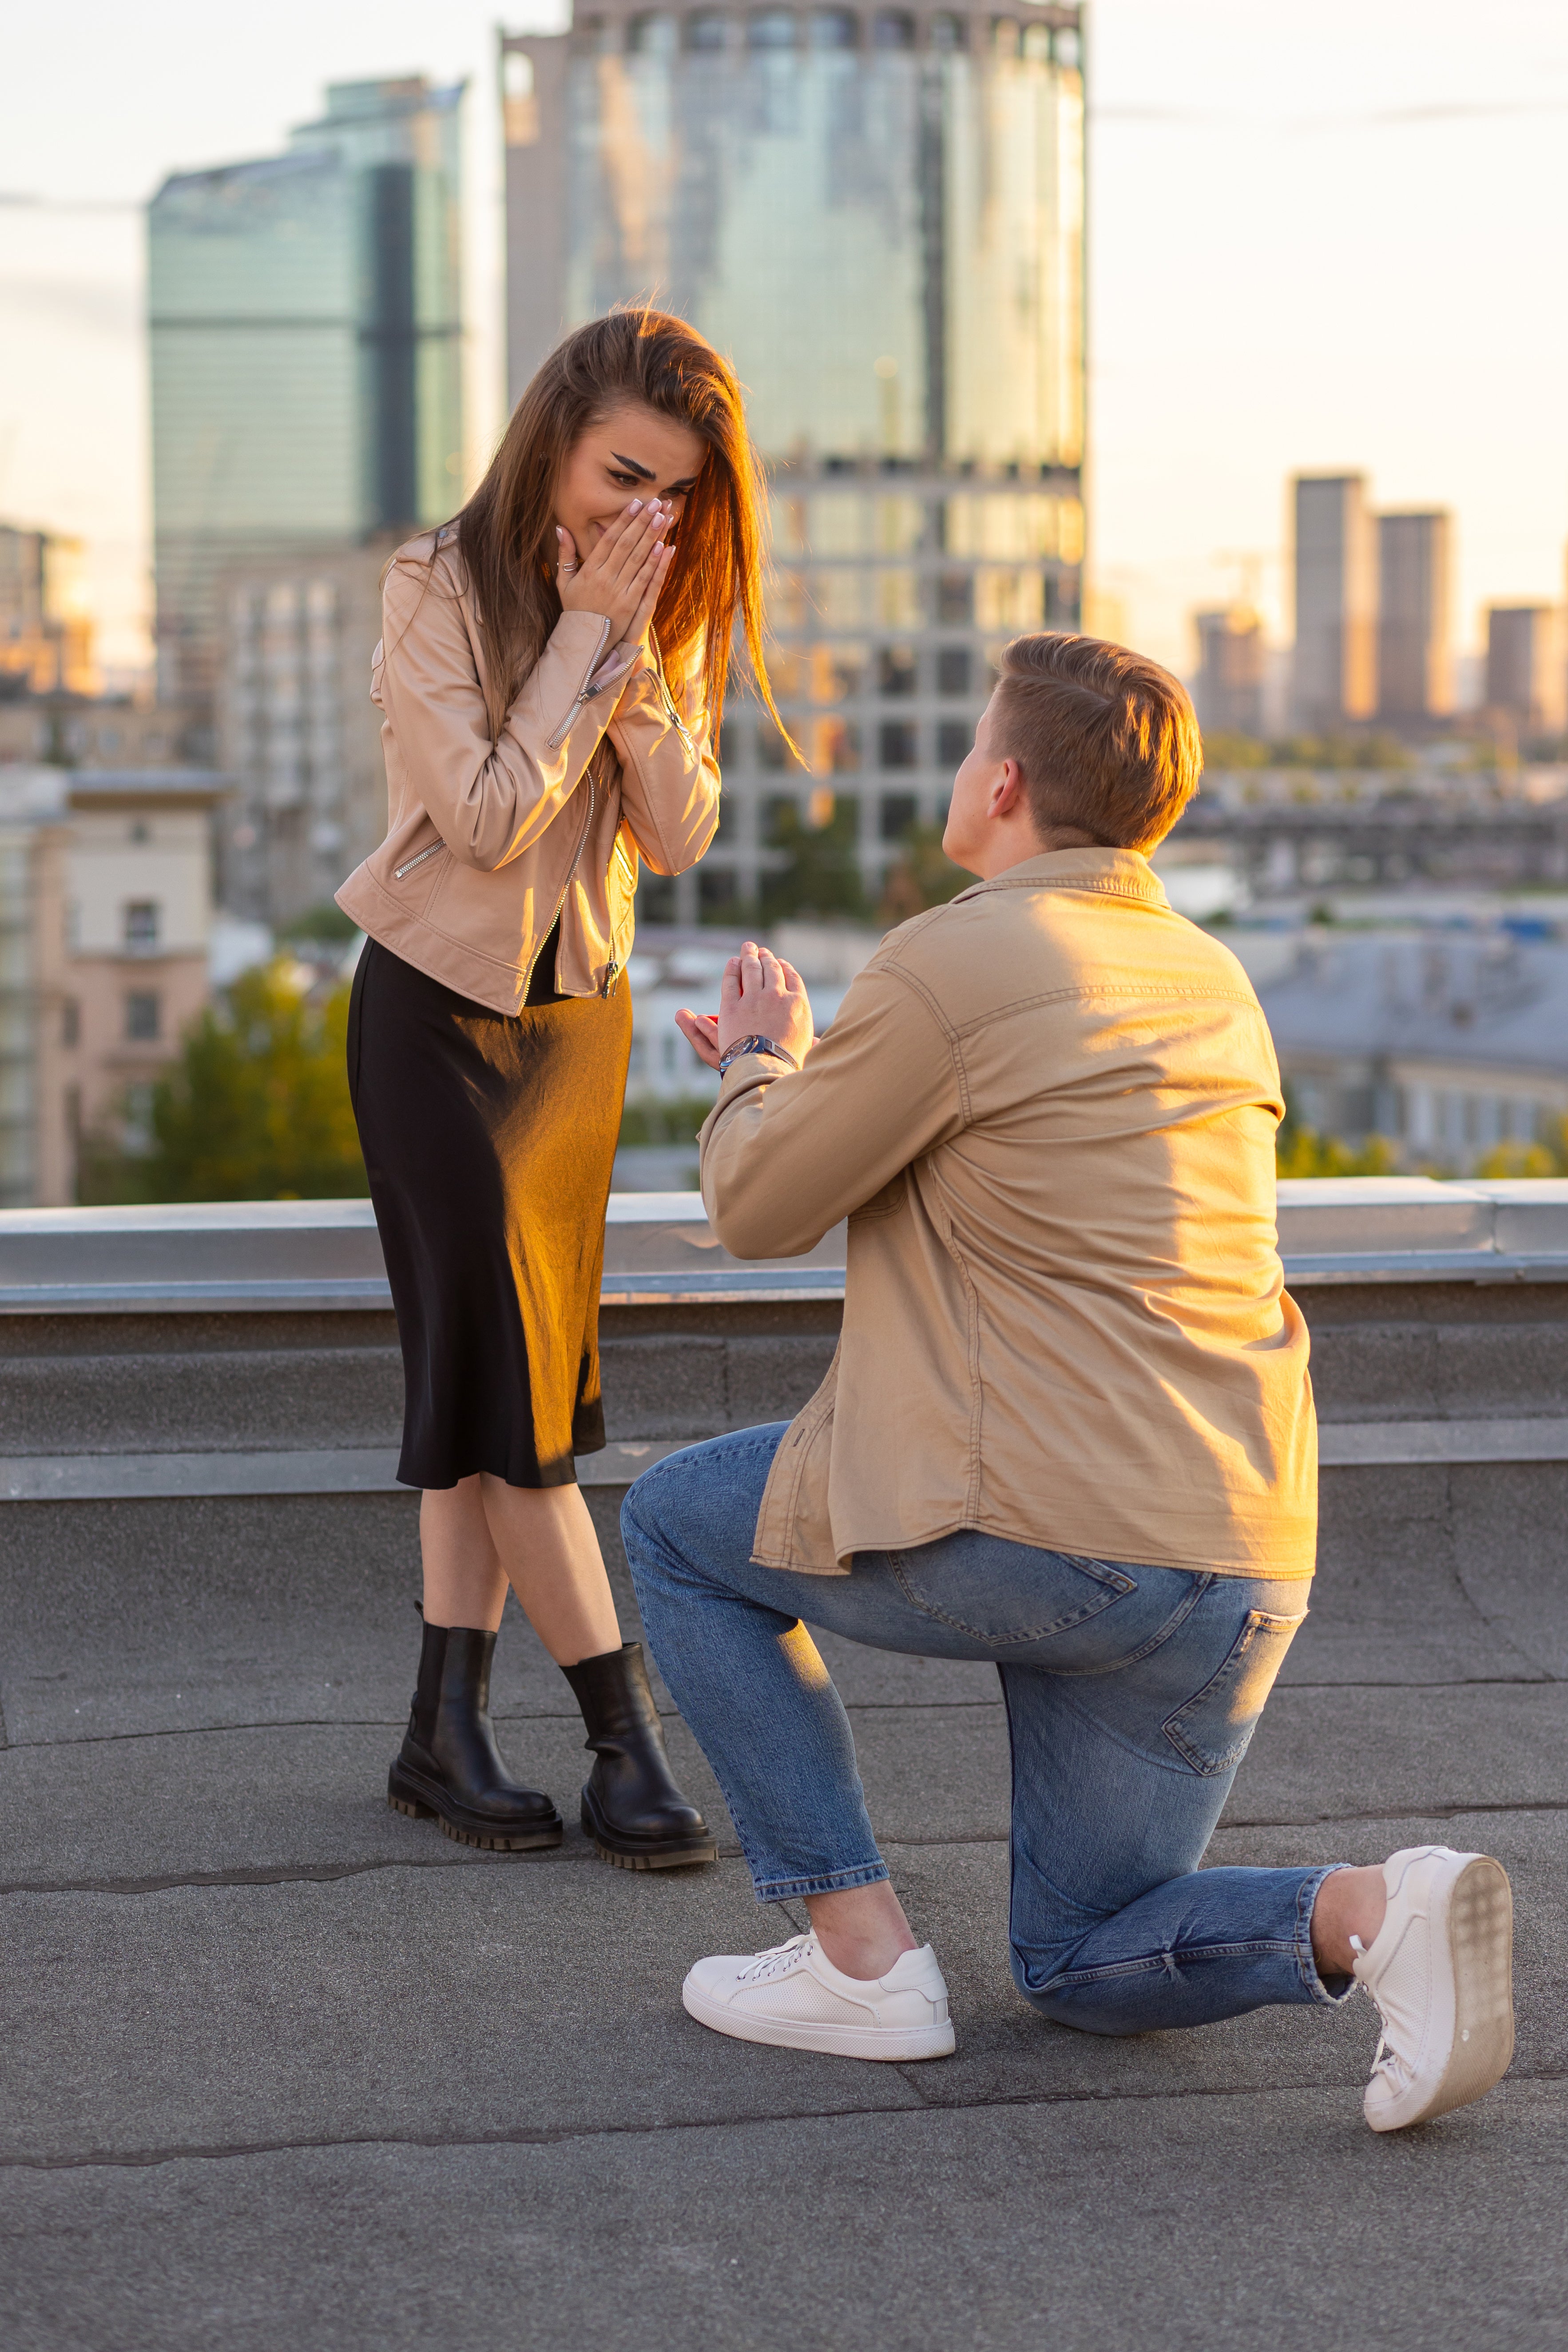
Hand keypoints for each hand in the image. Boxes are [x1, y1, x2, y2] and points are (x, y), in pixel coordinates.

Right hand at [556, 499, 674, 647]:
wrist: (584, 641)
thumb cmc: (575, 609)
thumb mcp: (563, 581)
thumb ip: (565, 554)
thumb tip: (560, 528)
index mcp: (590, 570)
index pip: (609, 539)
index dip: (623, 520)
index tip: (635, 503)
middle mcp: (605, 578)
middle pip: (626, 544)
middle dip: (642, 522)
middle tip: (655, 503)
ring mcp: (619, 591)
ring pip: (638, 559)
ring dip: (651, 536)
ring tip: (663, 517)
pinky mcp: (631, 604)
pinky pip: (645, 580)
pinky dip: (655, 563)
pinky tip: (664, 546)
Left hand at [675, 941, 814, 1071]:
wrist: (764, 1069)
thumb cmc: (788, 1064)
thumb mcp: (807, 1049)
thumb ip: (811, 1040)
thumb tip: (819, 1043)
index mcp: (798, 1003)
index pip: (792, 977)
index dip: (785, 967)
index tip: (780, 962)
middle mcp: (777, 996)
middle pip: (772, 970)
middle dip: (766, 957)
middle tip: (761, 951)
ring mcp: (753, 999)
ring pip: (752, 970)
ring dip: (750, 956)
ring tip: (748, 948)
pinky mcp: (732, 1006)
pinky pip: (731, 982)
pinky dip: (732, 969)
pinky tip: (733, 962)